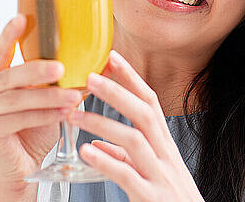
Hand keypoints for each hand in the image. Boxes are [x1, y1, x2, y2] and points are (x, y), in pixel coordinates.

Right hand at [0, 15, 82, 200]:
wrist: (18, 167)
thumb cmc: (30, 128)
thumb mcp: (42, 97)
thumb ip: (53, 78)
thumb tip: (92, 59)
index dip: (9, 35)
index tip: (22, 18)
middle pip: (9, 76)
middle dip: (37, 70)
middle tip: (61, 67)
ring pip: (16, 99)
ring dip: (48, 97)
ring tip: (73, 94)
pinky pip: (18, 119)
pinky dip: (44, 115)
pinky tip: (64, 112)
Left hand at [68, 50, 203, 201]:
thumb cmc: (170, 200)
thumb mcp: (153, 173)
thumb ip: (125, 158)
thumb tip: (97, 145)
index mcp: (163, 146)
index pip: (150, 102)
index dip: (132, 78)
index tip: (113, 57)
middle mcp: (165, 155)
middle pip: (144, 114)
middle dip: (117, 92)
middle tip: (90, 76)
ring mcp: (160, 175)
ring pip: (134, 140)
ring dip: (103, 123)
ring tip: (75, 114)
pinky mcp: (152, 197)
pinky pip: (128, 175)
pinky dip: (106, 162)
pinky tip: (86, 152)